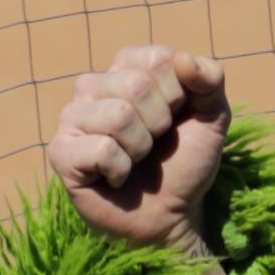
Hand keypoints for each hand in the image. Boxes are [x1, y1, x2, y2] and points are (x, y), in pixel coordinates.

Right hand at [47, 45, 230, 250]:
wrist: (171, 216)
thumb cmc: (184, 163)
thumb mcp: (212, 118)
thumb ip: (211, 79)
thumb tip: (184, 58)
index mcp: (126, 68)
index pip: (156, 59)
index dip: (177, 95)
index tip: (173, 119)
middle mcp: (93, 87)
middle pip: (135, 86)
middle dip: (159, 124)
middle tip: (153, 145)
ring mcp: (72, 119)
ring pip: (118, 115)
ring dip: (140, 148)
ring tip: (134, 161)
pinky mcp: (61, 153)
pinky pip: (101, 148)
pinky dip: (121, 169)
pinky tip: (116, 178)